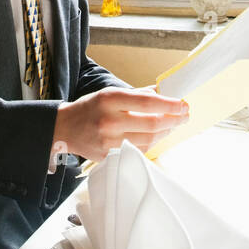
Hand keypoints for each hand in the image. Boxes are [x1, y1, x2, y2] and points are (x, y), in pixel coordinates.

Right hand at [52, 86, 188, 161]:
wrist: (64, 129)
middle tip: (184, 115)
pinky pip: (139, 151)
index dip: (169, 104)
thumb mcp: (109, 94)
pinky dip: (152, 143)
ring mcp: (109, 141)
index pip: (147, 102)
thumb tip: (163, 92)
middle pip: (152, 123)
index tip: (183, 104)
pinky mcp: (109, 156)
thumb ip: (137, 94)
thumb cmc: (90, 108)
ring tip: (173, 124)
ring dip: (166, 132)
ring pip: (149, 140)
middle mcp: (109, 120)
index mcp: (109, 99)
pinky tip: (157, 135)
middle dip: (173, 120)